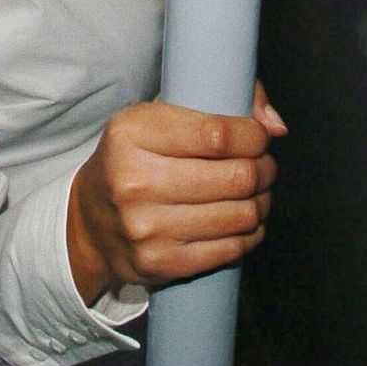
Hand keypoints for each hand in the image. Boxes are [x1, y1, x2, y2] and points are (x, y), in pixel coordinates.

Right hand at [67, 87, 285, 304]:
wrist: (91, 219)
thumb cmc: (135, 157)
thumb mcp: (155, 115)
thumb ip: (218, 101)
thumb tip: (275, 125)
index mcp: (131, 133)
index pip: (217, 135)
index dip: (253, 136)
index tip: (259, 136)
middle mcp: (134, 181)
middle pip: (236, 177)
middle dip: (264, 169)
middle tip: (263, 165)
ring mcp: (146, 227)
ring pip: (240, 215)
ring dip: (262, 201)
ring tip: (256, 191)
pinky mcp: (161, 263)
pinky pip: (230, 249)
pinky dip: (250, 233)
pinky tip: (245, 219)